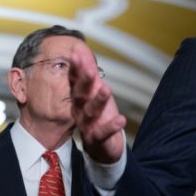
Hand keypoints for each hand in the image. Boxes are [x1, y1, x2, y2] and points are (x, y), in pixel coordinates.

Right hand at [69, 42, 125, 163]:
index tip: (76, 54)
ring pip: (90, 113)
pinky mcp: (97, 139)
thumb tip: (81, 50)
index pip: (74, 81)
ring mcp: (87, 125)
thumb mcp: (95, 91)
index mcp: (79, 98)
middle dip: (84, 82)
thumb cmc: (98, 114)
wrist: (103, 145)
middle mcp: (80, 110)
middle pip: (80, 95)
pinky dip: (111, 126)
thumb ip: (89, 71)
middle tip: (90, 70)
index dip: (75, 68)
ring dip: (98, 101)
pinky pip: (103, 133)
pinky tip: (121, 119)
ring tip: (106, 89)